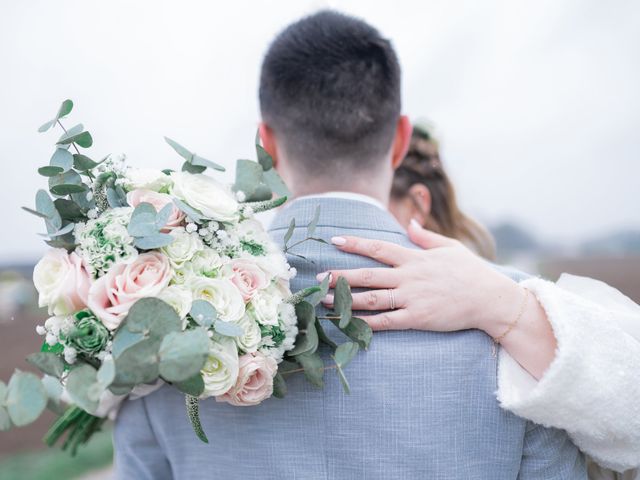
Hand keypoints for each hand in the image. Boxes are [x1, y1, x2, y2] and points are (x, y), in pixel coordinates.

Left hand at [319, 220, 523, 337]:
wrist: (490, 299)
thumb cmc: (471, 271)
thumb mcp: (450, 247)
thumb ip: (425, 236)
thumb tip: (409, 222)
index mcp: (414, 258)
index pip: (378, 247)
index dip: (355, 243)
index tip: (334, 240)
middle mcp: (409, 277)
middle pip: (367, 275)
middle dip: (340, 276)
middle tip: (317, 278)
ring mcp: (412, 298)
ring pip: (371, 299)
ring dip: (345, 299)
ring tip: (323, 300)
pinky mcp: (418, 319)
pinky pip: (386, 322)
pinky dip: (366, 323)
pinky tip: (349, 323)